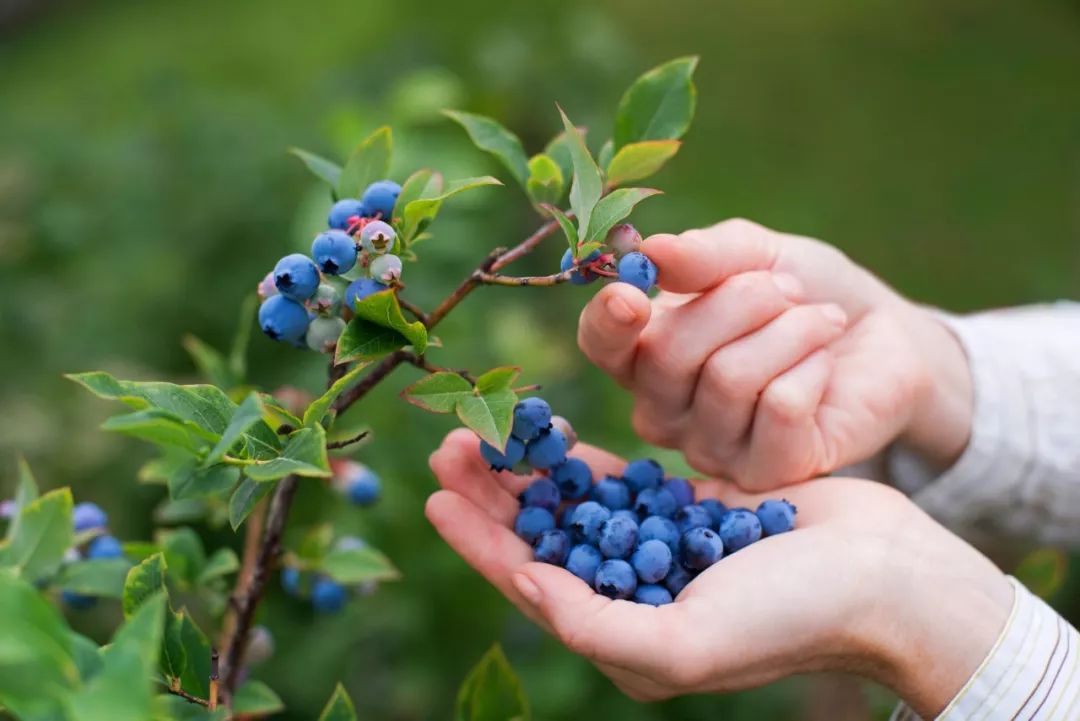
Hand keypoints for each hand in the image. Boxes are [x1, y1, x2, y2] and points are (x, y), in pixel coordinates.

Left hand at [425, 429, 1010, 716]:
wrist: (883, 576)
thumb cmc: (791, 618)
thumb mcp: (685, 642)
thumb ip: (596, 624)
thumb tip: (526, 585)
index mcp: (625, 637)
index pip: (530, 584)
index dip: (479, 541)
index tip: (435, 496)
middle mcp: (634, 594)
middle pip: (543, 538)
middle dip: (493, 495)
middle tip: (449, 444)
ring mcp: (659, 548)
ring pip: (573, 505)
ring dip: (528, 470)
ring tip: (484, 430)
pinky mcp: (688, 508)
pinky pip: (620, 481)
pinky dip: (583, 459)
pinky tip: (550, 434)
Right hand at [578, 219, 973, 489]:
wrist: (883, 337)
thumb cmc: (804, 293)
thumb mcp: (756, 254)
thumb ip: (704, 255)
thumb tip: (652, 252)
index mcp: (645, 352)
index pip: (600, 345)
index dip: (608, 323)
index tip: (633, 295)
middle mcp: (665, 410)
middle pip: (669, 355)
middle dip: (740, 302)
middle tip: (788, 290)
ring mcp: (711, 449)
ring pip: (728, 380)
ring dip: (789, 331)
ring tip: (821, 321)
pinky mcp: (767, 473)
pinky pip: (779, 410)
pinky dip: (812, 368)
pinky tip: (825, 366)